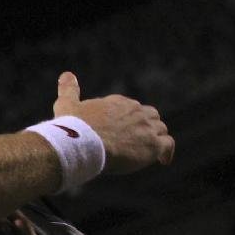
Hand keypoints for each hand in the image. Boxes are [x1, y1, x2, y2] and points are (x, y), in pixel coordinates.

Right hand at [53, 72, 173, 173]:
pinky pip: (168, 145)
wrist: (83, 143)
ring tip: (149, 151)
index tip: (121, 131)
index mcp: (118, 103)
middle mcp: (136, 111)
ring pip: (160, 129)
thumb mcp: (67, 104)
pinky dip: (167, 152)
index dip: (127, 120)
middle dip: (145, 126)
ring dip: (155, 138)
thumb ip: (69, 90)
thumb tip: (66, 75)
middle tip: (137, 141)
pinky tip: (164, 160)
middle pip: (149, 116)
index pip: (130, 109)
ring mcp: (146, 127)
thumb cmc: (73, 126)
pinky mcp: (153, 144)